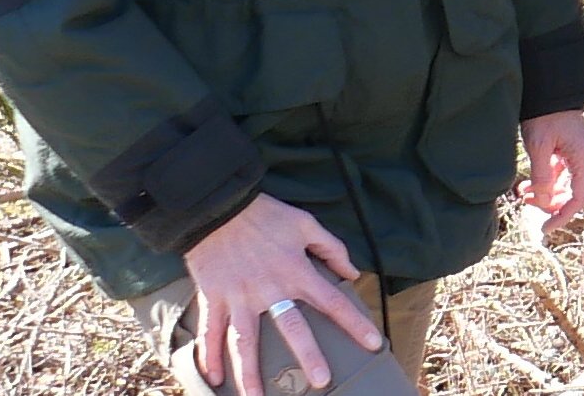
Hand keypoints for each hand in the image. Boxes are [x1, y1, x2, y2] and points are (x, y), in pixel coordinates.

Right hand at [180, 193, 381, 395]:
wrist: (218, 205)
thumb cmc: (265, 214)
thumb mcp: (306, 224)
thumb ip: (332, 249)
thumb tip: (353, 272)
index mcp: (297, 272)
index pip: (333, 302)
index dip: (355, 324)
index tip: (374, 344)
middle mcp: (270, 289)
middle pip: (292, 329)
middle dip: (308, 356)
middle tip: (322, 382)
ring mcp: (239, 296)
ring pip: (245, 341)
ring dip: (250, 372)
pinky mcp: (214, 297)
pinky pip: (211, 331)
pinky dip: (209, 355)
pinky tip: (214, 378)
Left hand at [515, 110, 583, 236]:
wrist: (548, 91)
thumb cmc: (544, 116)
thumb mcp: (539, 146)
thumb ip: (542, 176)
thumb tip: (544, 202)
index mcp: (583, 159)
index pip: (579, 198)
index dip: (562, 216)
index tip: (545, 228)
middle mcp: (583, 160)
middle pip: (573, 195)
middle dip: (551, 205)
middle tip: (526, 205)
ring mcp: (576, 156)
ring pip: (564, 187)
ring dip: (546, 195)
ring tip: (522, 194)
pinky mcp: (566, 152)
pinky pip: (558, 175)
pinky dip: (544, 183)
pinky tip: (527, 184)